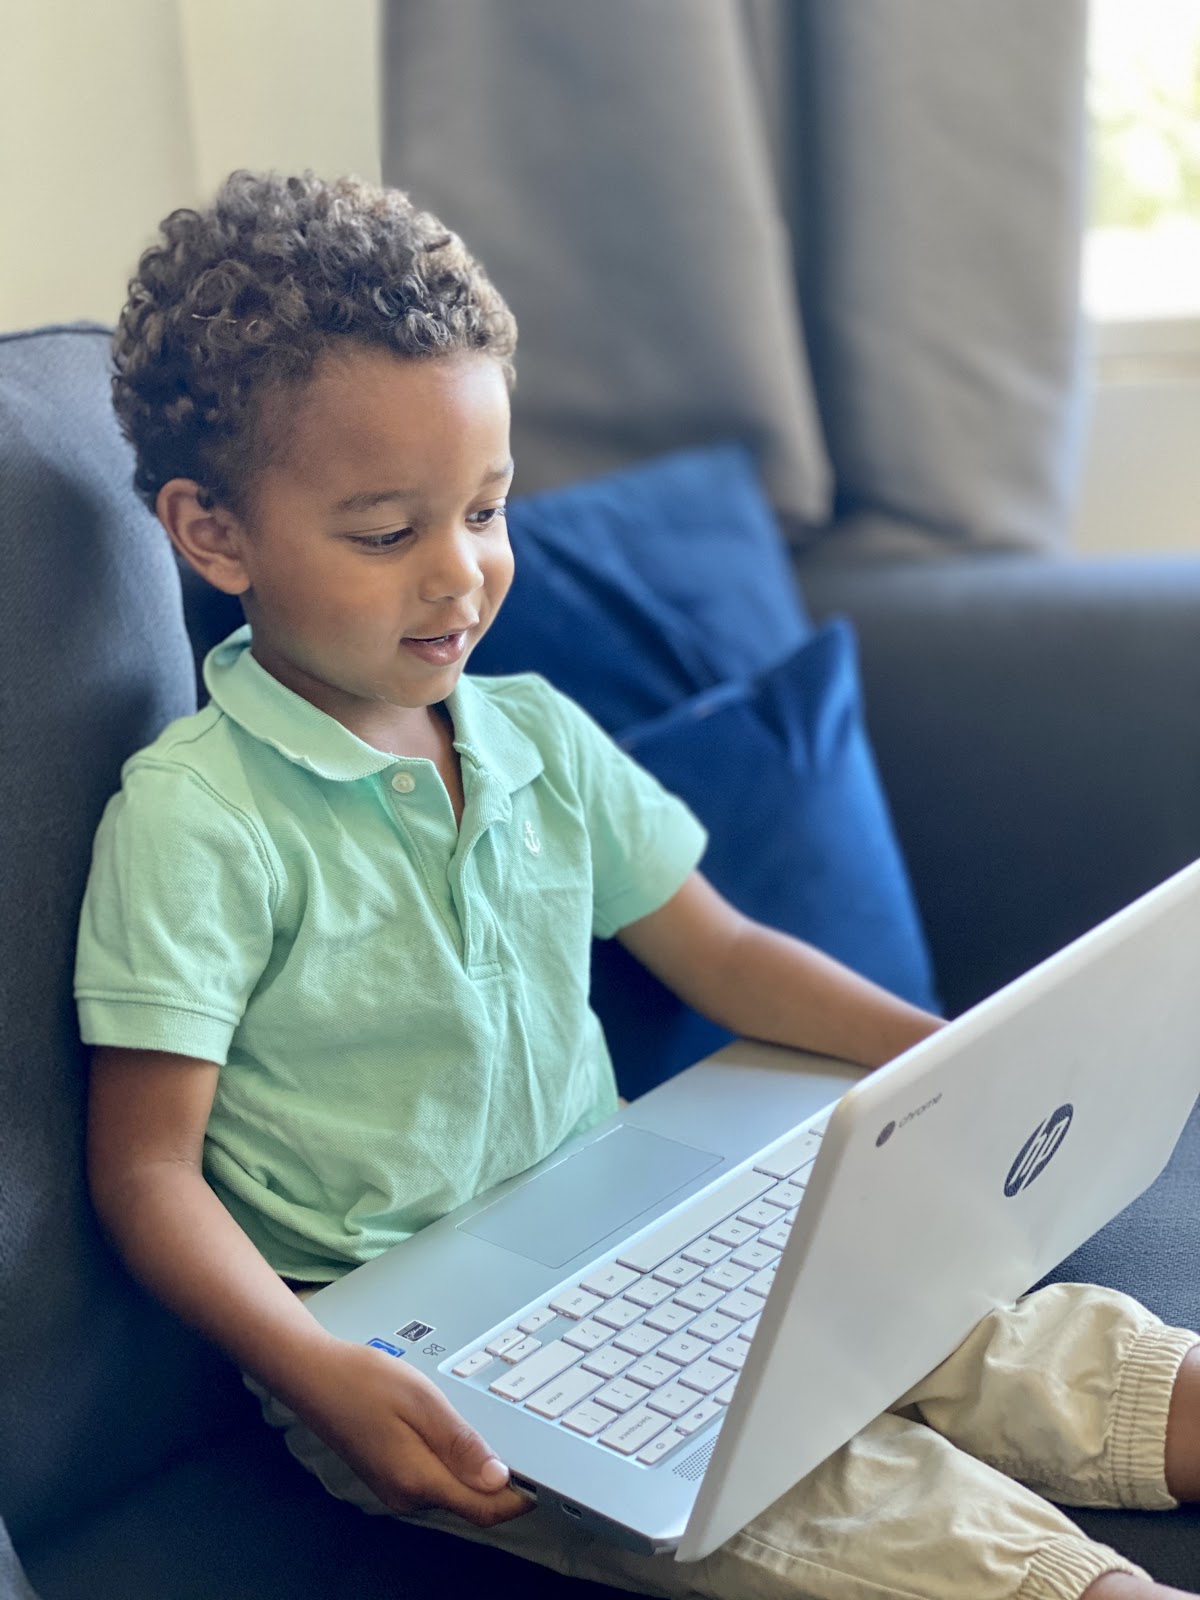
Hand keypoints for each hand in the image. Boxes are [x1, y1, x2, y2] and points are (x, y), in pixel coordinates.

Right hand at [288, 1336, 532, 1525]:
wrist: (313, 1375)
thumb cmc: (362, 1380)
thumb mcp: (421, 1401)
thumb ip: (461, 1443)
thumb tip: (499, 1478)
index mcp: (417, 1479)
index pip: (483, 1508)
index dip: (519, 1498)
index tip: (545, 1477)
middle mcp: (407, 1495)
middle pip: (471, 1503)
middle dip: (501, 1482)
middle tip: (523, 1442)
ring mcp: (396, 1489)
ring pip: (453, 1491)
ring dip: (476, 1470)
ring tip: (489, 1429)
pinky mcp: (391, 1476)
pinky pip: (435, 1480)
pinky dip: (454, 1464)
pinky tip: (455, 1432)